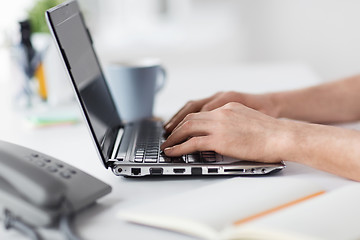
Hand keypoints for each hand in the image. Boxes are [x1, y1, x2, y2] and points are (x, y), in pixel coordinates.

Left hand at [161, 102, 290, 162]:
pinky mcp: (220, 139)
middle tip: (168, 136)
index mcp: (228, 107)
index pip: (201, 111)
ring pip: (187, 128)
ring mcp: (219, 125)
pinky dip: (179, 148)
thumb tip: (228, 134)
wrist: (283, 135)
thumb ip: (235, 123)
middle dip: (176, 128)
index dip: (186, 119)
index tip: (179, 126)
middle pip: (190, 117)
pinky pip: (193, 143)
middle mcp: (221, 112)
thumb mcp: (250, 120)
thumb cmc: (273, 133)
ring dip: (174, 137)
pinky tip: (173, 153)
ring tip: (167, 146)